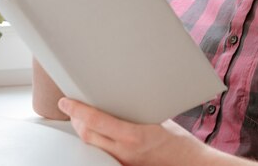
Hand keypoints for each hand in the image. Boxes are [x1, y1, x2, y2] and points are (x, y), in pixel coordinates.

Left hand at [58, 98, 209, 165]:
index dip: (77, 110)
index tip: (66, 101)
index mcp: (134, 136)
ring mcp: (124, 161)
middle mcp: (125, 151)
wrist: (191, 164)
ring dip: (83, 130)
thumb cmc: (180, 142)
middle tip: (71, 106)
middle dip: (75, 120)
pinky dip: (95, 140)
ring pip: (92, 145)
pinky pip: (103, 151)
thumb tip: (119, 98)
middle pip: (88, 135)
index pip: (96, 121)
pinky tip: (96, 131)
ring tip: (80, 116)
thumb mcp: (159, 118)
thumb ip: (136, 112)